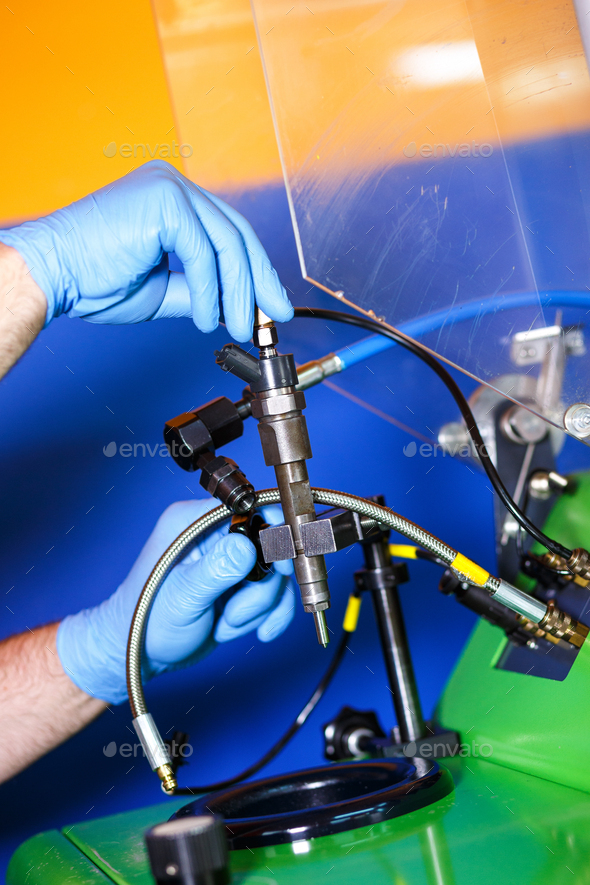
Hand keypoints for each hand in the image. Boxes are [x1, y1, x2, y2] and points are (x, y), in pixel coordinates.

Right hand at [0, 160, 292, 341]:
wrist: (52, 275)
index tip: (268, 303)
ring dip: (239, 293)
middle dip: (260, 280)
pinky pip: (204, 253)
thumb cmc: (93, 280)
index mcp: (172, 201)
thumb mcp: (161, 290)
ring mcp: (170, 188)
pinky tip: (207, 318)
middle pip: (236, 234)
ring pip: (227, 244)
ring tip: (241, 328)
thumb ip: (198, 291)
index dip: (253, 271)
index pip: (227, 234)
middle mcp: (174, 187)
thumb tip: (232, 307)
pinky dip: (211, 291)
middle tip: (273, 316)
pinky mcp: (165, 202)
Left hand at [56, 500, 294, 704]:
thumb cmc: (144, 621)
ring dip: (258, 606)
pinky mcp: (239, 584)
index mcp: (191, 522)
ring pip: (274, 573)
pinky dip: (268, 615)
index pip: (248, 506)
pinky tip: (256, 631)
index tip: (282, 562)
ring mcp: (228, 560)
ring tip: (226, 623)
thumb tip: (248, 547)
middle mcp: (212, 534)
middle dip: (261, 586)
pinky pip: (273, 593)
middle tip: (237, 612)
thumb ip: (215, 570)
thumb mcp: (181, 597)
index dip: (274, 530)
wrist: (139, 656)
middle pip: (269, 544)